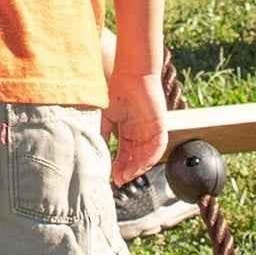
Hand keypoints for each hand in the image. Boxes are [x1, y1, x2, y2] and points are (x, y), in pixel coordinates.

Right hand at [102, 68, 169, 188]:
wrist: (132, 74)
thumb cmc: (117, 91)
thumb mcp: (107, 115)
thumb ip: (103, 132)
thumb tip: (95, 148)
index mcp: (128, 132)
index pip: (125, 154)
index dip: (119, 166)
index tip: (112, 177)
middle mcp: (141, 134)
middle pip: (135, 158)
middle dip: (128, 170)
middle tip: (119, 180)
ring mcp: (151, 131)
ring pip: (147, 156)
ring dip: (138, 167)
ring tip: (128, 175)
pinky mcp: (160, 127)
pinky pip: (158, 147)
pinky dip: (150, 157)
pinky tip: (141, 164)